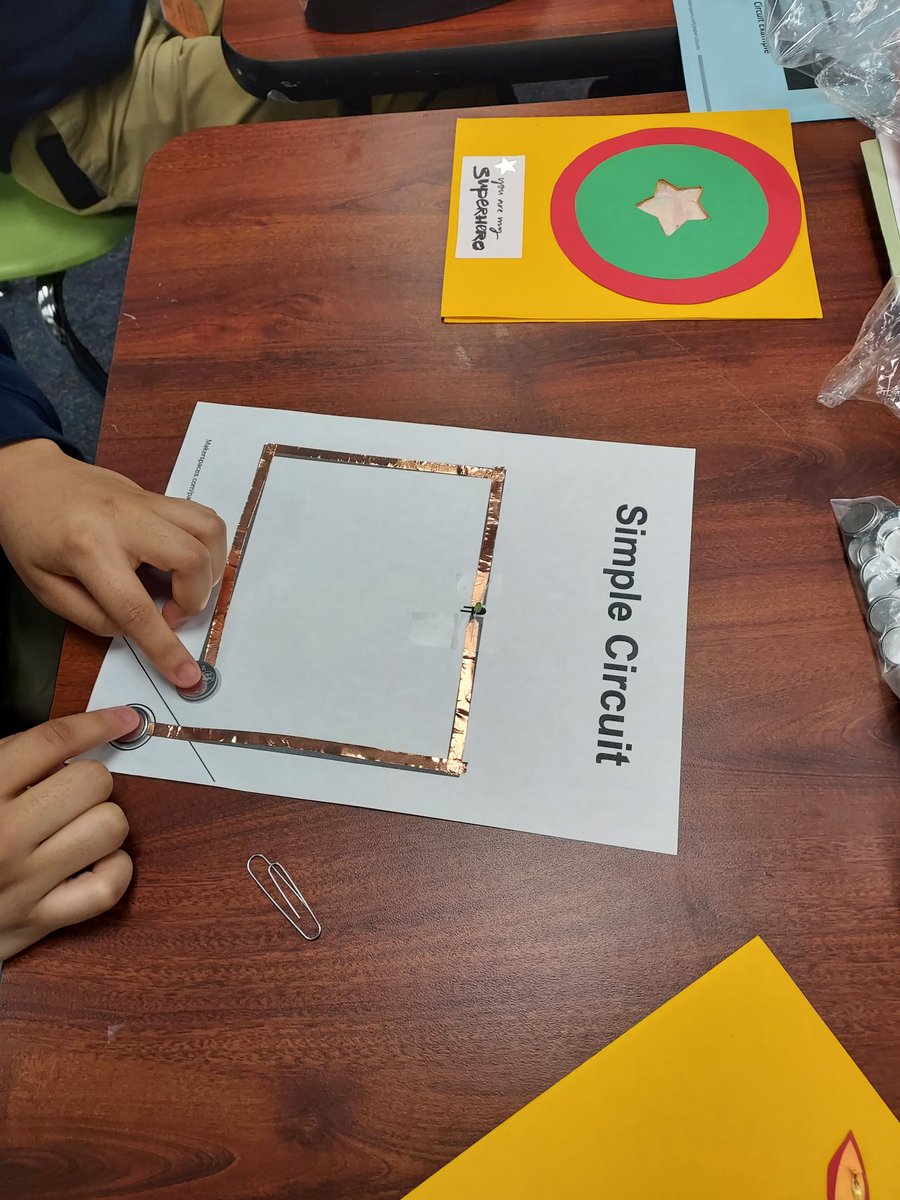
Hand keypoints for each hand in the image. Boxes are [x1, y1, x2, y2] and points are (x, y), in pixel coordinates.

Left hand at [0, 439, 225, 688]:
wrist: (26, 476)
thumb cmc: (29, 532)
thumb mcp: (44, 586)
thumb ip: (91, 617)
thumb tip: (134, 630)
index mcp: (87, 548)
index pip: (136, 607)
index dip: (165, 647)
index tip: (187, 675)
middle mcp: (125, 520)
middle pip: (190, 560)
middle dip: (195, 599)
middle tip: (172, 612)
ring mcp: (146, 502)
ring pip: (209, 531)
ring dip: (211, 569)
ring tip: (188, 587)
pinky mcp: (157, 496)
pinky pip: (203, 516)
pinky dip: (209, 545)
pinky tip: (190, 562)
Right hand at [0, 707, 138, 960]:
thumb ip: (8, 757)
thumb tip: (73, 739)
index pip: (52, 741)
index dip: (97, 724)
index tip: (124, 719)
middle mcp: (4, 834)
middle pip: (93, 781)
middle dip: (91, 780)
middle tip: (70, 794)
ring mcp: (24, 880)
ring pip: (110, 827)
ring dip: (103, 822)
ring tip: (77, 828)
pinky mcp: (38, 919)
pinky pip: (108, 886)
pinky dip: (113, 869)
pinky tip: (93, 862)